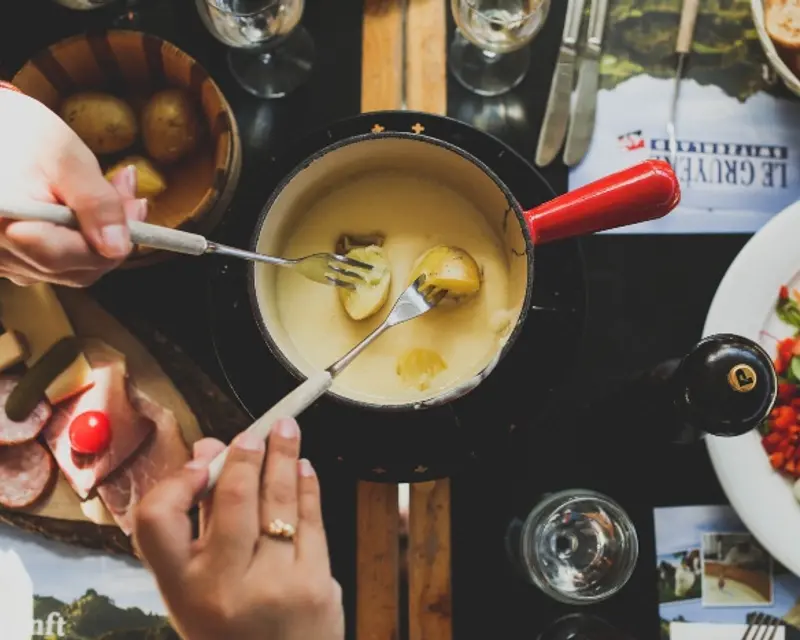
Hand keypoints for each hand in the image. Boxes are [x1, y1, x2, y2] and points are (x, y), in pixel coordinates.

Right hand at [0, 89, 145, 286]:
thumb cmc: (17, 133)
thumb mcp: (65, 158)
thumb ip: (95, 203)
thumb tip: (118, 247)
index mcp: (8, 230)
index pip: (78, 258)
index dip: (117, 239)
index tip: (137, 206)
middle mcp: (1, 255)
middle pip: (76, 269)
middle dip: (112, 236)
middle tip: (128, 194)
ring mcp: (2, 262)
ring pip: (68, 268)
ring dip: (97, 236)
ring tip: (107, 191)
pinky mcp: (8, 258)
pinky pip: (52, 262)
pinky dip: (76, 239)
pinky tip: (82, 207)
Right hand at [133, 419, 344, 639]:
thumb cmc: (232, 629)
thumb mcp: (197, 591)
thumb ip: (200, 522)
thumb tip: (208, 452)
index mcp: (181, 590)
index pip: (156, 521)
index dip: (175, 483)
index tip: (199, 462)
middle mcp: (224, 587)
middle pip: (233, 499)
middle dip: (247, 456)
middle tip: (255, 431)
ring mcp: (274, 585)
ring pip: (279, 502)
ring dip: (284, 458)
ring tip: (287, 430)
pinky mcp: (315, 584)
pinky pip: (312, 520)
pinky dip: (308, 487)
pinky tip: (303, 468)